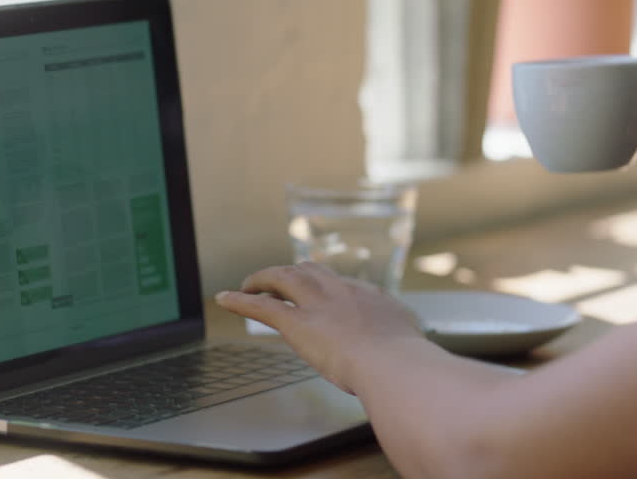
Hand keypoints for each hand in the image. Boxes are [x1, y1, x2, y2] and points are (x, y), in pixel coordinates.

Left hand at [215, 262, 427, 394]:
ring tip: (249, 284)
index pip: (343, 285)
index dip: (325, 287)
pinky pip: (262, 306)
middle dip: (292, 273)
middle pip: (310, 271)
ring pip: (284, 278)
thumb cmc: (406, 363)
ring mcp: (319, 305)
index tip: (319, 293)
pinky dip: (240, 300)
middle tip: (278, 280)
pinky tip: (225, 298)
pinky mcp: (298, 323)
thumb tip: (412, 356)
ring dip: (264, 279)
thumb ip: (404, 343)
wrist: (393, 364)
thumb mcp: (411, 345)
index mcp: (371, 298)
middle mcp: (342, 293)